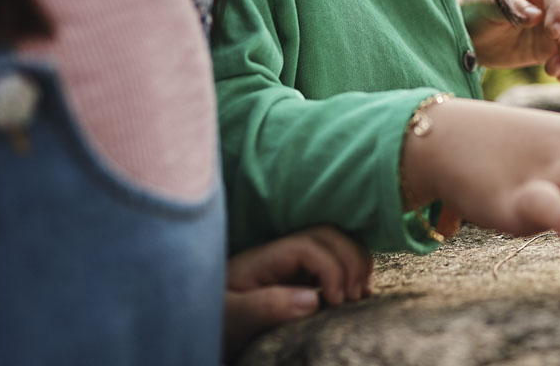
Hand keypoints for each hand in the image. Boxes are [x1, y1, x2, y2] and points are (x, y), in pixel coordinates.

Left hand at [222, 226, 371, 359]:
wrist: (201, 325)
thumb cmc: (214, 322)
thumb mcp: (232, 317)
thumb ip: (265, 307)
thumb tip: (312, 300)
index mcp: (263, 258)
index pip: (308, 245)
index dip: (331, 267)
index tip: (335, 301)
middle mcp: (280, 253)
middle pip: (327, 234)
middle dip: (349, 260)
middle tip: (353, 298)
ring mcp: (291, 262)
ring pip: (336, 241)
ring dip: (355, 261)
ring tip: (359, 294)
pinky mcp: (299, 276)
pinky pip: (334, 259)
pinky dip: (353, 270)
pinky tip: (356, 294)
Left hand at [459, 0, 559, 80]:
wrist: (467, 36)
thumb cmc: (473, 12)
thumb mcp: (483, 7)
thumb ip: (509, 8)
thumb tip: (536, 15)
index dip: (559, 14)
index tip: (551, 34)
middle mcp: (549, 5)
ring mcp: (553, 28)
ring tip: (551, 71)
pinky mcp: (550, 48)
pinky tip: (558, 76)